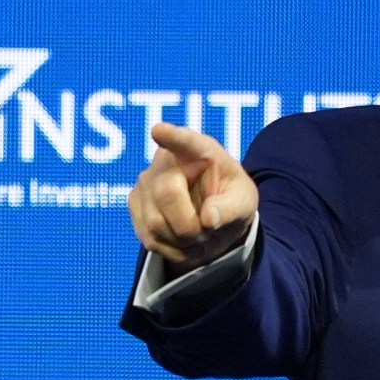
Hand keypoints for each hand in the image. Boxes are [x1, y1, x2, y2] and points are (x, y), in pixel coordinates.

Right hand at [129, 123, 257, 274]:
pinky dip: (171, 248)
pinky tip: (182, 240)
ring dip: (182, 240)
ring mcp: (146, 181)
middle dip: (190, 224)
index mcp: (200, 150)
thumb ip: (231, 209)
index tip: (159, 131)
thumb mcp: (244, 202)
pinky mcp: (135, 204)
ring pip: (156, 222)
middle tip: (207, 231)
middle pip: (167, 193)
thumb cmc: (228, 200)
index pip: (185, 141)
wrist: (211, 217)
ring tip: (198, 235)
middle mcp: (167, 160)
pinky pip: (150, 237)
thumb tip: (208, 219)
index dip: (172, 136)